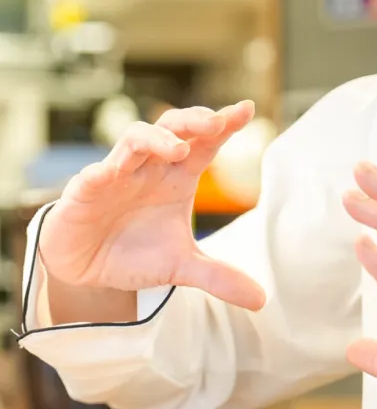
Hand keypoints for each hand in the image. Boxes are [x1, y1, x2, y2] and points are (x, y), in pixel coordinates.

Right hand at [38, 102, 265, 312]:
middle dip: (192, 121)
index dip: (223, 124)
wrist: (85, 267)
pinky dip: (101, 173)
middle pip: (171, 129)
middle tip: (215, 123)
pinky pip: (91, 176)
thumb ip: (218, 277)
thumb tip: (261, 300)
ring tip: (178, 149)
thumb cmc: (134, 252)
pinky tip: (111, 173)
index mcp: (177, 179)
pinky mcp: (84, 193)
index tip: (247, 109)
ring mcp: (116, 175)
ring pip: (134, 140)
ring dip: (155, 140)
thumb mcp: (181, 267)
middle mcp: (149, 169)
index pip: (204, 145)